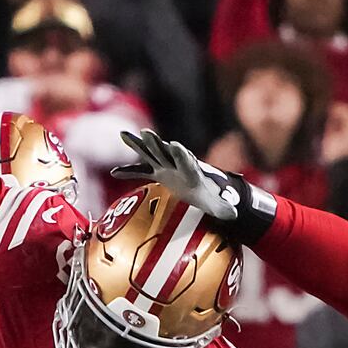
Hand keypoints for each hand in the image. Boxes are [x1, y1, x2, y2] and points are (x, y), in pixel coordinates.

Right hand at [112, 128, 240, 218]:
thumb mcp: (215, 202)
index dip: (181, 154)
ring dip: (138, 145)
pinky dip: (129, 172)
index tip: (175, 145)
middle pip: (164, 151)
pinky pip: (141, 171)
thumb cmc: (209, 195)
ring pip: (150, 154)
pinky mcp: (158, 172)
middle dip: (155, 143)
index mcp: (191, 170)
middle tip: (146, 132)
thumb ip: (223, 208)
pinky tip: (115, 173)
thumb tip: (233, 215)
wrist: (203, 189)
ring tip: (123, 134)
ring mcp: (166, 166)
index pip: (186, 160)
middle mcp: (177, 164)